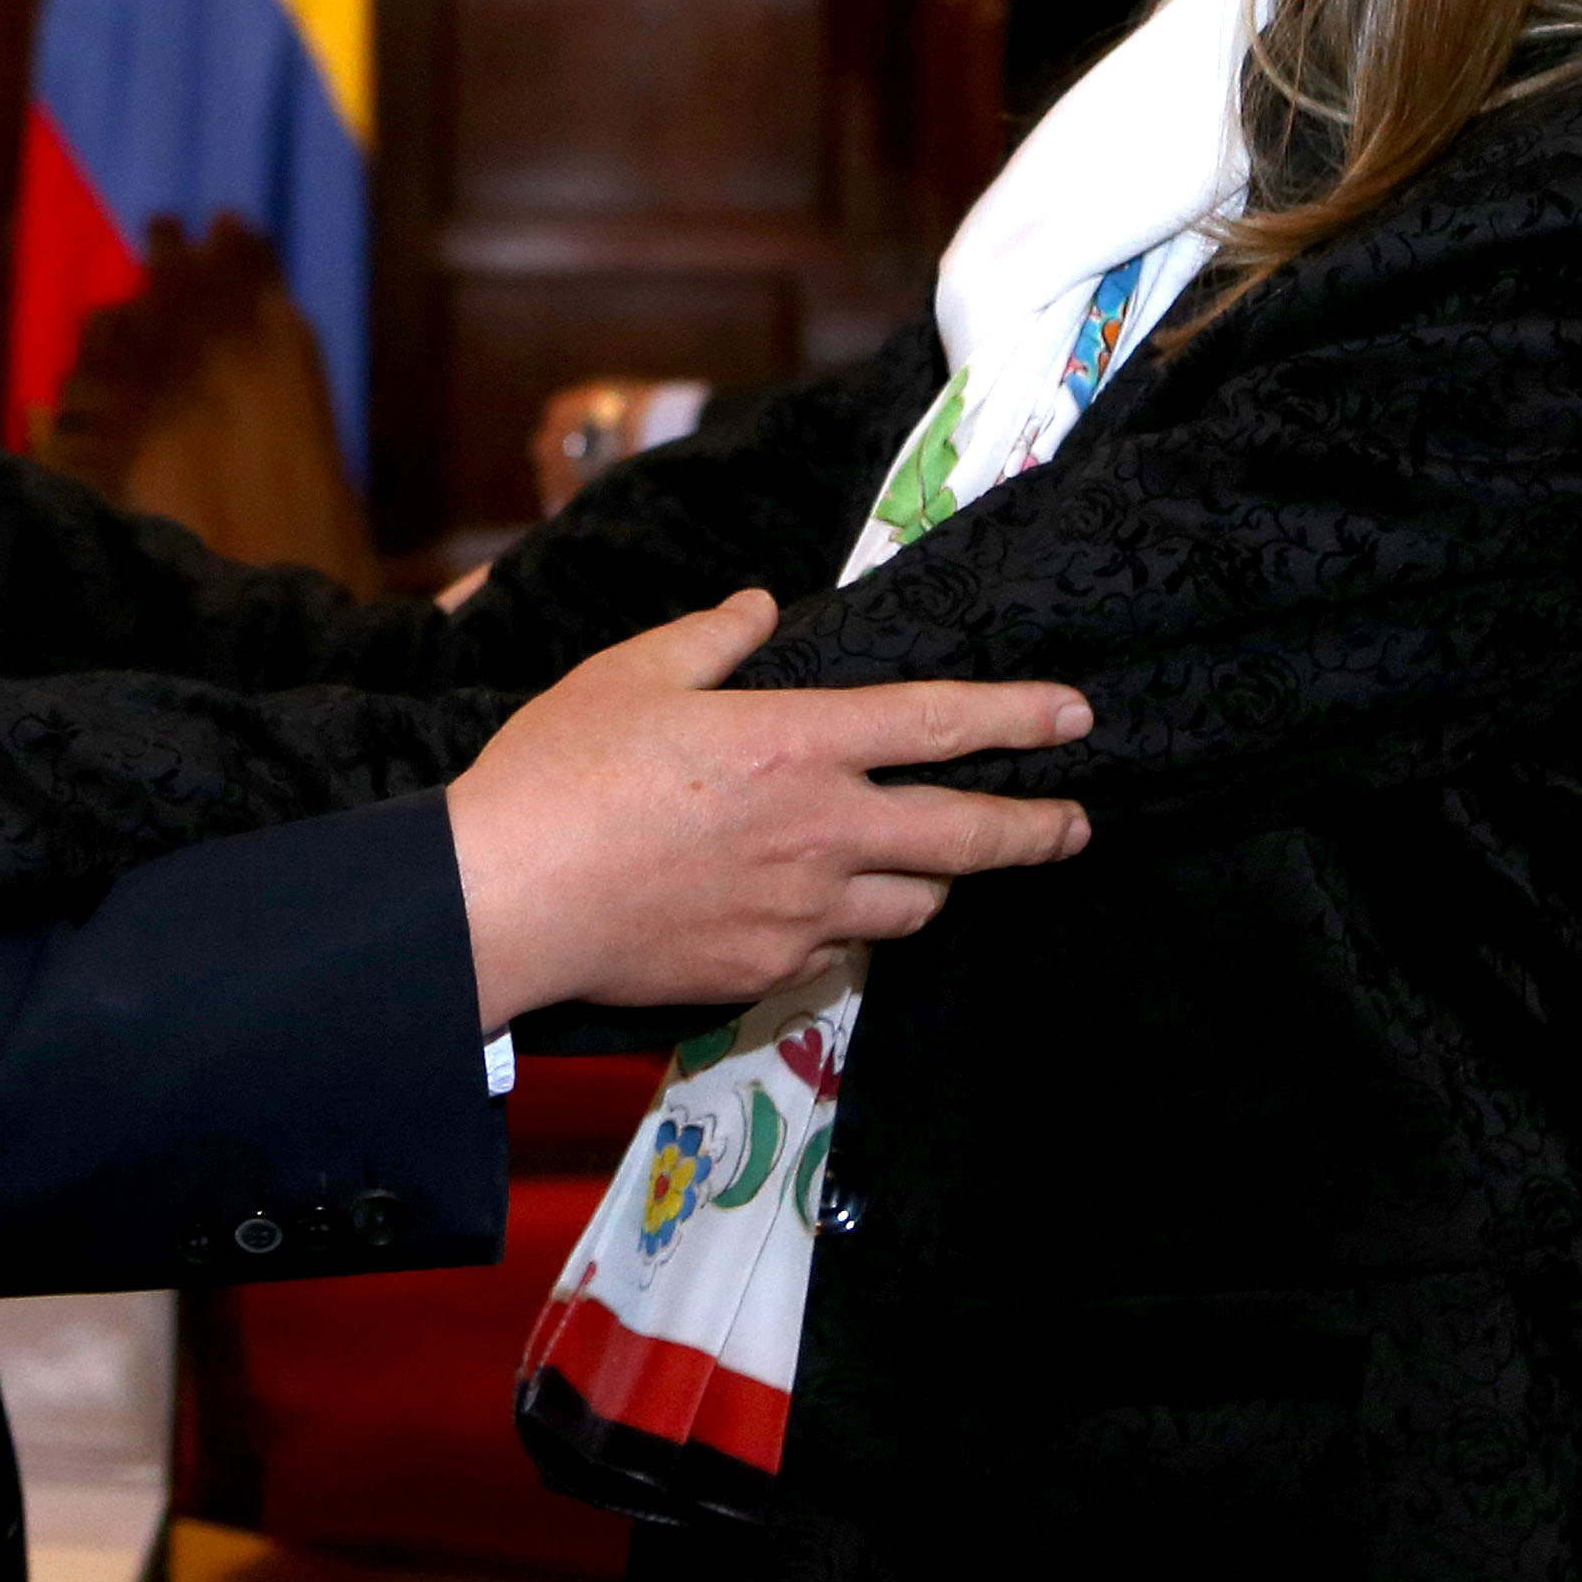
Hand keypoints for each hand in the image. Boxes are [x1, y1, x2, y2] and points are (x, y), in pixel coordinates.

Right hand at [444, 591, 1092, 1028]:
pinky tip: (829, 919)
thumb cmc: (560, 771)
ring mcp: (801, 912)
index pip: (937, 723)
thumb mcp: (630, 674)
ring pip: (915, 906)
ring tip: (938, 869)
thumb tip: (761, 609)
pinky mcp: (767, 971)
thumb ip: (710, 639)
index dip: (1016, 717)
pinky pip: (840, 954)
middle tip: (1073, 825)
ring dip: (939, 883)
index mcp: (796, 743)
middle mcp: (821, 831)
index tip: (1075, 717)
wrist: (507, 897)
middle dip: (1036, 829)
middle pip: (967, 836)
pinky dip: (850, 932)